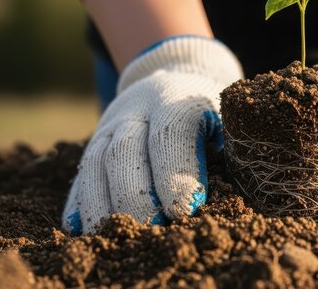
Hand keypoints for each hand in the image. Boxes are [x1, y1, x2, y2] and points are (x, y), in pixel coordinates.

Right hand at [62, 36, 242, 233]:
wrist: (175, 78)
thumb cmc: (212, 112)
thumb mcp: (226, 118)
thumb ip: (229, 148)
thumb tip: (236, 197)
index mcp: (178, 101)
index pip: (172, 134)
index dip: (176, 173)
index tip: (185, 210)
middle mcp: (137, 110)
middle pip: (125, 151)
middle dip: (136, 196)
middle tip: (152, 231)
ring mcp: (109, 126)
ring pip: (94, 163)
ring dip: (103, 204)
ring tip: (117, 238)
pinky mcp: (93, 144)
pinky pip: (80, 174)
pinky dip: (80, 203)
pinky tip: (82, 230)